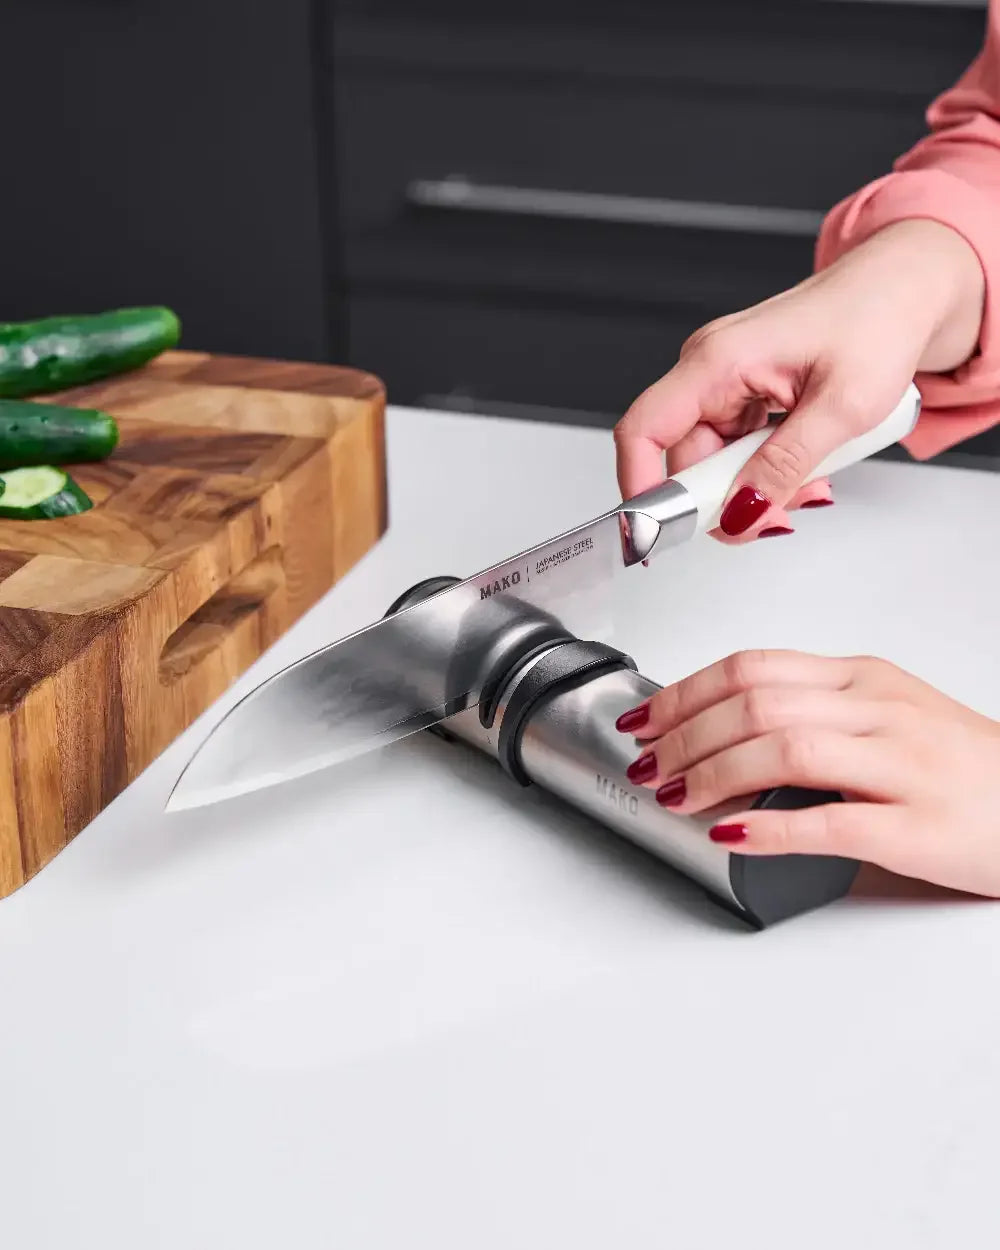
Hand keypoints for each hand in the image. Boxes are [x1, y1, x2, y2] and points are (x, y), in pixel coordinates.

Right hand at [614, 220, 984, 541]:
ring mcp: (725, 382)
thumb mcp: (842, 408)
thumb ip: (785, 466)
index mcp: (718, 360)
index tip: (657, 534)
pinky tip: (803, 470)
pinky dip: (764, 471)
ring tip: (808, 487)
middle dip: (724, 501)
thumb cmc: (880, 319)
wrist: (906, 288)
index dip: (640, 489)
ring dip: (752, 489)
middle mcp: (710, 368)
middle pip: (684, 459)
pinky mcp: (743, 393)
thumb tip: (741, 513)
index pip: (644, 431)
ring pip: (713, 462)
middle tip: (775, 520)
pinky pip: (734, 450)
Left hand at [614, 651, 999, 897]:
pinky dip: (768, 827)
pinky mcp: (915, 826)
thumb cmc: (957, 764)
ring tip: (674, 796)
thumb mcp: (884, 713)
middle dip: (684, 735)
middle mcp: (877, 711)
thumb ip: (812, 709)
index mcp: (861, 679)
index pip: (753, 667)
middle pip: (756, 704)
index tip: (645, 718)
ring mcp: (899, 766)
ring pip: (785, 750)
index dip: (685, 692)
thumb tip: (722, 726)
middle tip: (647, 764)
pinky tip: (729, 834)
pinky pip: (828, 821)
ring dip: (711, 773)